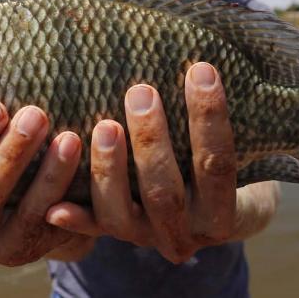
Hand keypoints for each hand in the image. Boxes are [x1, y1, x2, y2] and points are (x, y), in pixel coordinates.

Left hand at [45, 62, 278, 263]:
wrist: (208, 218)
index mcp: (223, 213)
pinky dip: (73, 218)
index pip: (217, 165)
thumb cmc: (221, 162)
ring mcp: (145, 238)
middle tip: (139, 91)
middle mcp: (184, 233)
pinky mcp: (113, 236)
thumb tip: (216, 60)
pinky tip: (55, 206)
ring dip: (109, 169)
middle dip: (150, 141)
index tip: (201, 69)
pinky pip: (89, 230)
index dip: (209, 118)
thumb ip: (229, 118)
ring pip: (120, 214)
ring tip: (103, 125)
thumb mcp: (243, 150)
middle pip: (163, 192)